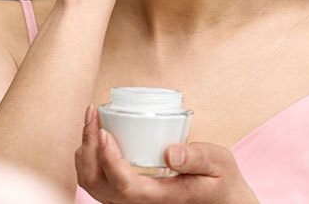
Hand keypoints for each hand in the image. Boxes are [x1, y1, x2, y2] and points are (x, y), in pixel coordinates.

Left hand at [75, 106, 259, 203]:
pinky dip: (89, 157)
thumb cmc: (221, 181)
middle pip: (98, 186)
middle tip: (92, 113)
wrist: (223, 200)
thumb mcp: (219, 165)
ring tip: (91, 117)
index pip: (125, 186)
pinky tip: (96, 132)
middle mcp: (141, 203)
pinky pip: (97, 181)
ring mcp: (132, 200)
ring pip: (93, 185)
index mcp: (162, 197)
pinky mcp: (129, 192)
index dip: (109, 160)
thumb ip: (197, 158)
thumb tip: (170, 153)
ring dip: (85, 151)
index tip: (104, 131)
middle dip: (89, 149)